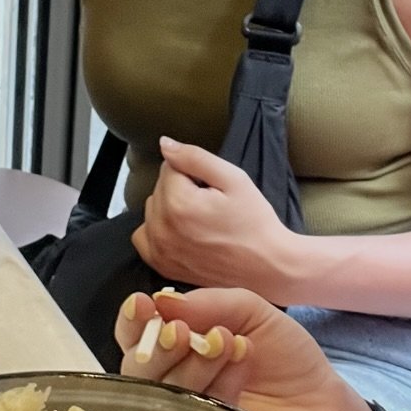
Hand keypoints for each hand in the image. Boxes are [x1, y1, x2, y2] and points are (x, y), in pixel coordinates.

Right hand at [115, 286, 379, 410]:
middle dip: (157, 347)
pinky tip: (239, 370)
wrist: (328, 409)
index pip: (135, 335)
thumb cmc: (287, 361)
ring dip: (189, 365)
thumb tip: (162, 302)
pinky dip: (213, 388)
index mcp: (176, 350)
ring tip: (226, 343)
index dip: (133, 321)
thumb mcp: (253, 314)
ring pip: (160, 395)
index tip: (144, 306)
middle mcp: (171, 386)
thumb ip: (211, 303)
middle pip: (136, 369)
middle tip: (183, 333)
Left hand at [131, 137, 299, 298]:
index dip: (195, 173)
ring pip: (152, 209)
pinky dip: (157, 229)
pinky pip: (144, 236)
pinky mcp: (161, 265)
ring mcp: (159, 250)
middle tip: (211, 205)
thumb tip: (164, 144)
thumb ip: (195, 157)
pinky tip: (180, 232)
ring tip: (199, 220)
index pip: (170, 166)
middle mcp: (162, 228)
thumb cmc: (254, 222)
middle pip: (159, 187)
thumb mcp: (234, 179)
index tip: (213, 189)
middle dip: (181, 189)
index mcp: (178, 203)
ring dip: (169, 208)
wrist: (266, 267)